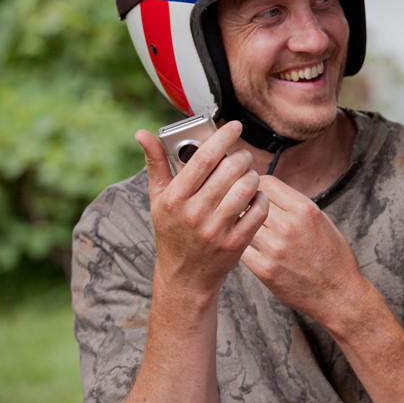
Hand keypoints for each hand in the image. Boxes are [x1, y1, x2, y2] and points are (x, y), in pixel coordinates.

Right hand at [137, 121, 268, 297]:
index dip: (223, 137)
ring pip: (247, 188)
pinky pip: (259, 210)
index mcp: (174, 198)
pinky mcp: (235, 244)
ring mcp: (216, 230)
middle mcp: (194, 213)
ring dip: (253, 176)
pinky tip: (255, 197)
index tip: (235, 126)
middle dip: (242, 157)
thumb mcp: (158, 199)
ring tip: (249, 176)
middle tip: (243, 157)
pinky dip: (262, 198)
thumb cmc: (172, 230)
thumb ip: (155, 164)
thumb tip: (141, 133)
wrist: (185, 276)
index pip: (204, 158)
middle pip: (230, 170)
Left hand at [241, 174, 365, 325]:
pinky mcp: (265, 270)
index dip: (259, 187)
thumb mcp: (322, 220)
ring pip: (242, 224)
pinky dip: (243, 248)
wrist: (338, 294)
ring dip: (243, 226)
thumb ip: (295, 205)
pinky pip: (241, 249)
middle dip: (248, 205)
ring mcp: (275, 248)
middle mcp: (289, 225)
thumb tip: (270, 192)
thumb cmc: (333, 256)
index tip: (257, 195)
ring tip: (249, 232)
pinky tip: (252, 251)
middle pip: (250, 200)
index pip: (266, 182)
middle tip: (248, 213)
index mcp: (305, 209)